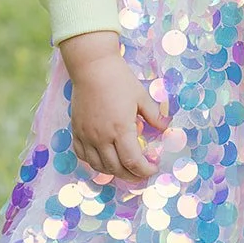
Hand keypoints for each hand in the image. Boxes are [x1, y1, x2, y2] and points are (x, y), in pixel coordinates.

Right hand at [58, 32, 168, 182]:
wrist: (92, 67)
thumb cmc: (119, 79)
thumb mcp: (141, 96)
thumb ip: (154, 115)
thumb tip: (166, 128)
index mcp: (121, 129)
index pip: (133, 161)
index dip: (144, 171)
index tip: (153, 168)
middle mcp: (102, 137)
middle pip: (116, 168)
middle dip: (131, 175)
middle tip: (141, 173)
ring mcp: (87, 136)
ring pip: (98, 166)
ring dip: (113, 171)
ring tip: (124, 168)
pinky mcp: (76, 131)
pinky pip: (82, 155)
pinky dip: (94, 162)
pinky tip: (103, 159)